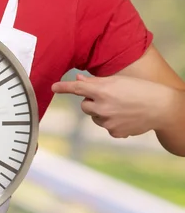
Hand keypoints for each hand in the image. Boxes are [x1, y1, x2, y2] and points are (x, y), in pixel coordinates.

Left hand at [52, 73, 175, 138]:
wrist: (161, 107)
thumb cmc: (139, 89)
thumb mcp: (117, 81)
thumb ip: (96, 82)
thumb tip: (79, 80)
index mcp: (102, 90)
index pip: (77, 88)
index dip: (63, 87)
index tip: (53, 87)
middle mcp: (102, 106)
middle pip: (84, 106)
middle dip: (91, 102)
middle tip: (108, 98)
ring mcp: (108, 121)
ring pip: (95, 117)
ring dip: (102, 112)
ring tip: (120, 107)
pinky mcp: (115, 132)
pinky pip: (106, 127)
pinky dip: (112, 122)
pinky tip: (125, 117)